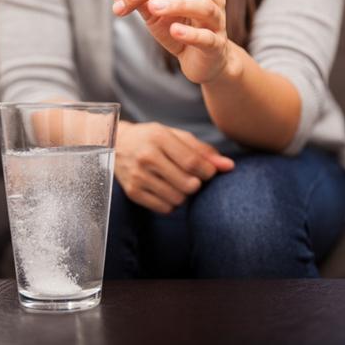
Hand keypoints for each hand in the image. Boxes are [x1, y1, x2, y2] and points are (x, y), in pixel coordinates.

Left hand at [104, 0, 239, 84]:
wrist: (202, 62)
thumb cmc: (179, 30)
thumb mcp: (153, 13)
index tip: (121, 0)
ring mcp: (217, 22)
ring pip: (203, 7)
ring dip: (177, 4)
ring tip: (153, 8)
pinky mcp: (216, 46)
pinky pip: (207, 37)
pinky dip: (191, 34)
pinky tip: (174, 31)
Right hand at [115, 121, 233, 213]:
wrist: (116, 144)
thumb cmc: (152, 139)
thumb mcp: (175, 136)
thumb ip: (203, 150)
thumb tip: (229, 166)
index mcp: (159, 138)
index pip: (192, 162)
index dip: (208, 171)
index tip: (209, 171)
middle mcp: (146, 157)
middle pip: (188, 184)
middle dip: (197, 184)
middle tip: (193, 178)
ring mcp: (138, 177)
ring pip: (177, 199)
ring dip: (184, 194)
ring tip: (178, 183)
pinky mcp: (133, 192)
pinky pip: (165, 208)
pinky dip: (171, 203)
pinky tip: (167, 190)